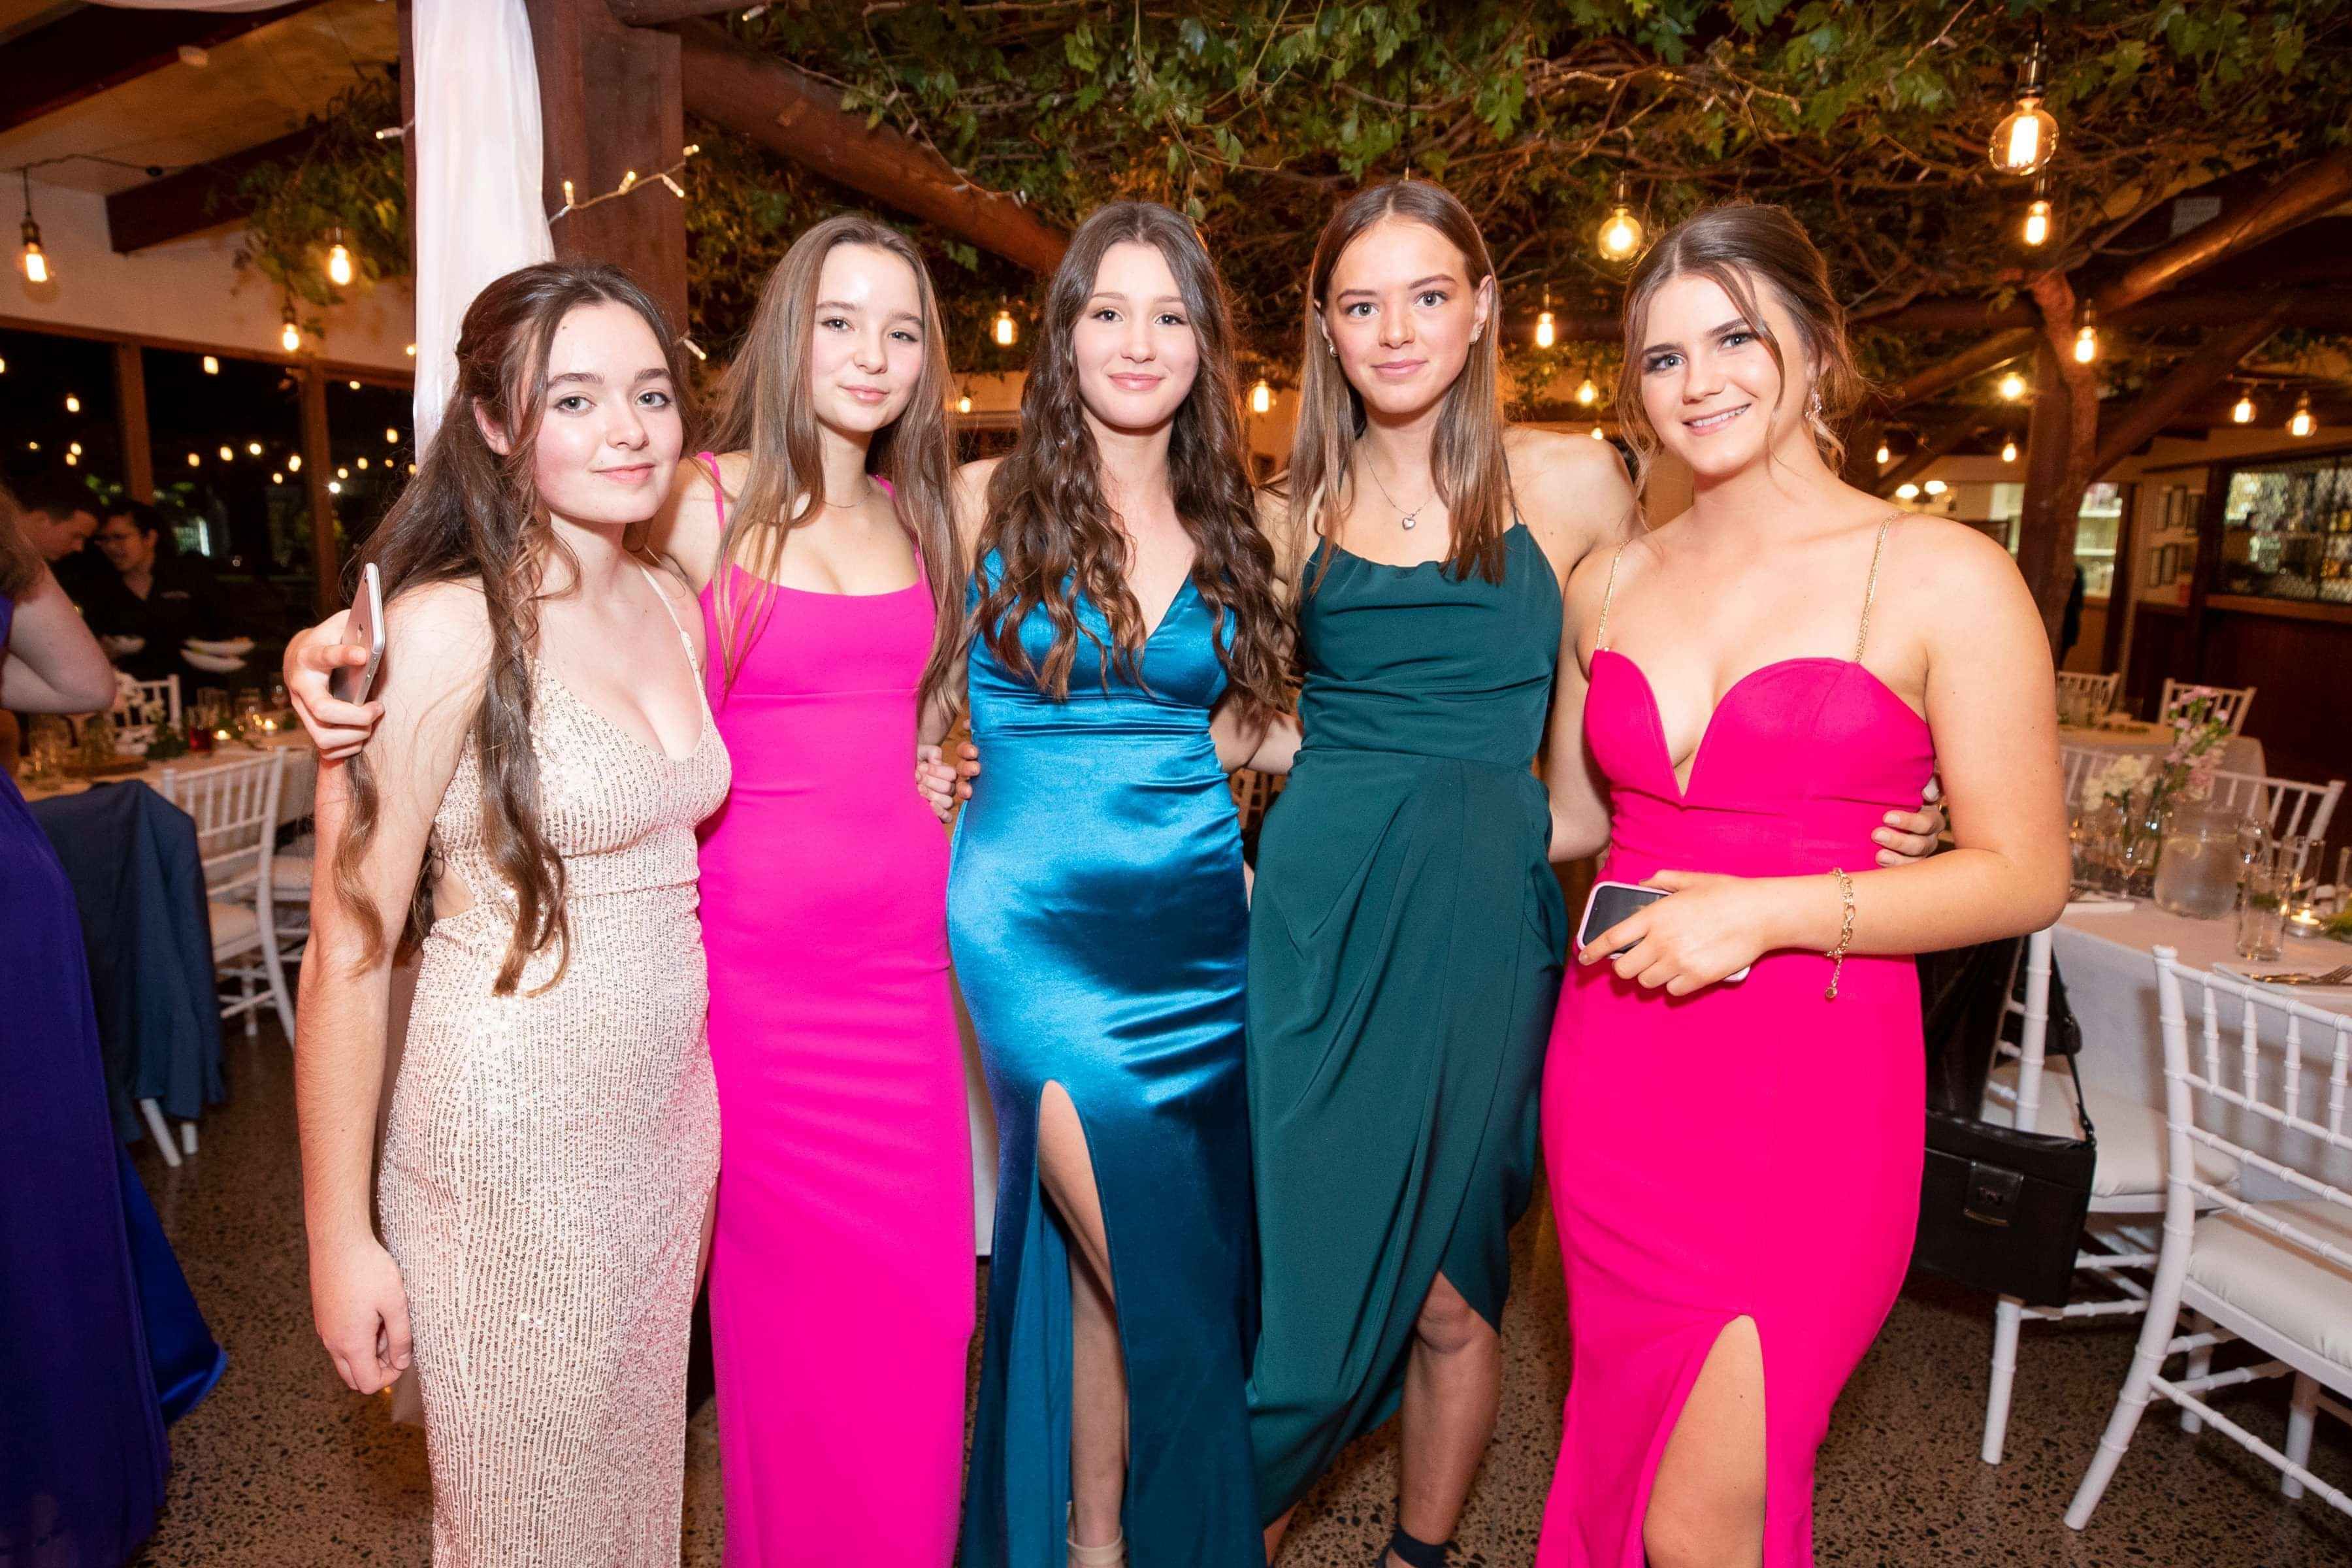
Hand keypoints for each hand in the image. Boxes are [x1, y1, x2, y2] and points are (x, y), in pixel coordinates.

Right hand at [284, 612, 381, 760]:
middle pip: (323, 709)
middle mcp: (301, 685)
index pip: (324, 656)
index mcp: (310, 656)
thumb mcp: (339, 625)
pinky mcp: (307, 725)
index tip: (363, 655)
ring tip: (371, 722)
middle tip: (378, 708)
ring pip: (323, 736)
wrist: (299, 658)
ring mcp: (301, 708)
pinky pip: (326, 749)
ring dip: (354, 735)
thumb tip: (380, 632)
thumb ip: (358, 626)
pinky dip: (348, 748)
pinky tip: (360, 734)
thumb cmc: (329, 639)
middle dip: (357, 715)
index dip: (343, 655)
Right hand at [309, 1232, 412, 1394]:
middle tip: (396, 1339)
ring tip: (385, 1319)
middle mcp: (332, 1342)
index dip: (390, 1376)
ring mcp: (325, 1330)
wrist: (338, 1242)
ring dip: (368, 1351)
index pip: (368, 1383)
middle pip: (354, 1377)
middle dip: (378, 1367)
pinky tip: (372, 1310)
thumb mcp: (396, 1303)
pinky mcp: (323, 1316)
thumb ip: (400, 1338)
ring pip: (346, 1358)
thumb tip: (402, 1363)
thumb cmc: (369, 1270)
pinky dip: (357, 1337)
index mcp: (351, 1343)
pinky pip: (340, 1340)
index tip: (404, 1354)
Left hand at [914, 740, 979, 822]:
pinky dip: (940, 812)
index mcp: (947, 773)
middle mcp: (948, 788)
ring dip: (932, 795)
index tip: (921, 767)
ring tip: (918, 789)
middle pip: (949, 788)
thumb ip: (931, 752)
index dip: (936, 771)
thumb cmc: (908, 764)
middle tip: (915, 777)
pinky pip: (947, 817)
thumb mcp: (918, 753)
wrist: (895, 777)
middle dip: (930, 781)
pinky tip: (929, 804)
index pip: (951, 774)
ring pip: (948, 802)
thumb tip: (937, 760)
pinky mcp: (938, 814)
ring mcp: (943, 801)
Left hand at [1578, 869, 1779, 995]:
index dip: (1593, 950)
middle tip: (1637, 961)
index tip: (1584, 958)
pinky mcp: (1698, 978)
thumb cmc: (1726, 893)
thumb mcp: (1690, 880)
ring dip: (1652, 976)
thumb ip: (1661, 880)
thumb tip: (1643, 884)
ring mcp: (1679, 962)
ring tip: (1667, 964)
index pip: (1612, 938)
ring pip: (1647, 982)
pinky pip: (1673, 991)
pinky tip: (1687, 971)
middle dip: (1626, 967)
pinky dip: (1675, 985)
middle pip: (1624, 969)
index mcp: (1655, 916)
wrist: (1760, 913)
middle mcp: (1662, 941)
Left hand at [1872, 774, 1945, 866]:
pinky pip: (1906, 870)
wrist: (1884, 807)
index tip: (1886, 817)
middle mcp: (1929, 836)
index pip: (1927, 822)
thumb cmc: (1901, 792)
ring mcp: (1919, 852)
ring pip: (1914, 860)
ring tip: (1879, 855)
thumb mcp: (1912, 783)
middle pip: (1920, 844)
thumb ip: (1926, 782)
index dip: (1909, 822)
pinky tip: (1880, 862)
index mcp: (1931, 816)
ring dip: (1897, 858)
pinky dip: (1894, 867)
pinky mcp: (1909, 862)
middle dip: (1898, 841)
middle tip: (1876, 834)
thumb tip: (1928, 793)